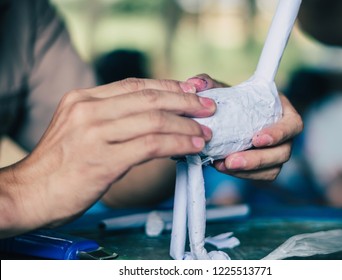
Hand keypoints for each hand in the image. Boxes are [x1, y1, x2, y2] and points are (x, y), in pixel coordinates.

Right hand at [0, 78, 214, 236]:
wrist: (28, 194)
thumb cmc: (58, 165)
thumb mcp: (78, 129)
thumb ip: (108, 118)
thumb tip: (148, 117)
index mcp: (83, 99)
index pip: (135, 85)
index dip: (168, 86)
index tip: (191, 91)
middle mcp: (89, 110)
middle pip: (150, 98)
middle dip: (185, 101)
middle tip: (208, 107)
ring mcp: (95, 134)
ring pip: (155, 120)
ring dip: (186, 126)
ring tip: (205, 132)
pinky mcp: (103, 160)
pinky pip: (151, 146)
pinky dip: (177, 144)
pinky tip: (192, 147)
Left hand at [186, 74, 302, 180]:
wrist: (226, 119)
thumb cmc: (232, 101)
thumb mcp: (222, 90)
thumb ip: (209, 84)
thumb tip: (195, 84)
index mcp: (283, 112)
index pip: (293, 125)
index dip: (278, 133)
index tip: (256, 138)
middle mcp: (285, 135)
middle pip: (283, 152)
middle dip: (257, 159)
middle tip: (231, 160)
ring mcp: (277, 153)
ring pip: (272, 169)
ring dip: (248, 171)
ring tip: (223, 165)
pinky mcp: (266, 167)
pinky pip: (260, 176)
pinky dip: (242, 175)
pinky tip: (222, 167)